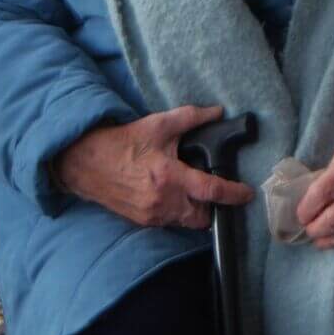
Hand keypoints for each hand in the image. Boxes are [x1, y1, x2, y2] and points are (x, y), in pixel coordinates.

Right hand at [53, 105, 255, 229]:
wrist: (85, 162)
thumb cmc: (122, 142)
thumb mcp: (158, 124)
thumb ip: (191, 118)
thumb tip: (217, 112)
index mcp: (169, 176)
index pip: (211, 191)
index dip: (234, 194)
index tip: (247, 194)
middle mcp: (163, 201)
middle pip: (202, 217)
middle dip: (214, 208)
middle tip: (215, 191)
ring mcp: (151, 214)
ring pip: (186, 222)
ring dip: (196, 211)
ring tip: (195, 193)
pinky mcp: (141, 220)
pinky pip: (169, 222)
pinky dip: (178, 213)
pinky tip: (175, 196)